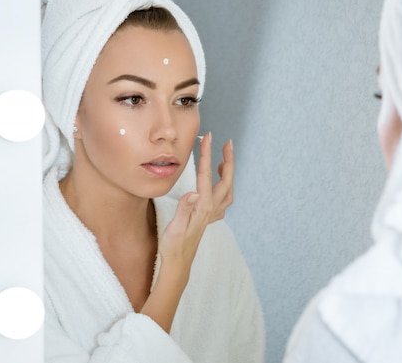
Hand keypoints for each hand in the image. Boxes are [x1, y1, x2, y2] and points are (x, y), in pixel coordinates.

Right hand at [142, 132, 234, 332]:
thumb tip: (193, 193)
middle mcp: (211, 208)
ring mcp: (212, 214)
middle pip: (225, 179)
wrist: (178, 263)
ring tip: (224, 160)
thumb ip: (184, 209)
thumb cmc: (173, 245)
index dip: (207, 154)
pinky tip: (219, 185)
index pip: (207, 175)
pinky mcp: (209, 218)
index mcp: (202, 206)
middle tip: (227, 143)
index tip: (208, 138)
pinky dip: (225, 187)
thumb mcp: (175, 227)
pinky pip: (223, 200)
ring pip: (228, 189)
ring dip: (228, 173)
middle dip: (227, 159)